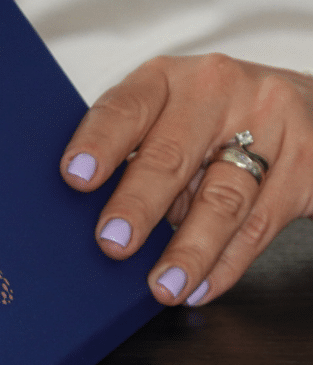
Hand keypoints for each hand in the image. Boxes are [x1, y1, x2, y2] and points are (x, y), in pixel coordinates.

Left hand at [61, 53, 312, 305]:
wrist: (307, 104)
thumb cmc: (212, 118)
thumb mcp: (167, 115)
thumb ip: (132, 152)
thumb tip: (89, 219)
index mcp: (168, 79)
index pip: (126, 107)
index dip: (99, 143)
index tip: (75, 176)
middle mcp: (218, 92)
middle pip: (172, 155)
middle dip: (138, 205)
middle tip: (112, 243)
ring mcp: (270, 124)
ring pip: (223, 198)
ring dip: (188, 250)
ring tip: (162, 285)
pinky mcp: (308, 164)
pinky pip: (261, 224)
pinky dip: (227, 264)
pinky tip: (201, 286)